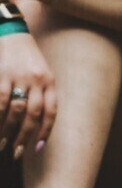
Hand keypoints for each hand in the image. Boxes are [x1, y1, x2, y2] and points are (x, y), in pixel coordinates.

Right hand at [0, 32, 53, 159]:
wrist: (13, 35)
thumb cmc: (26, 59)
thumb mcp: (40, 74)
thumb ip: (40, 94)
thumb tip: (33, 122)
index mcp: (50, 81)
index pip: (51, 111)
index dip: (45, 131)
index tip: (37, 148)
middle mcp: (38, 80)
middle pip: (34, 114)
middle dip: (25, 135)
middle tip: (16, 152)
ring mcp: (20, 77)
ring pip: (16, 110)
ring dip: (9, 129)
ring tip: (3, 143)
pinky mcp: (3, 75)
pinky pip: (1, 100)